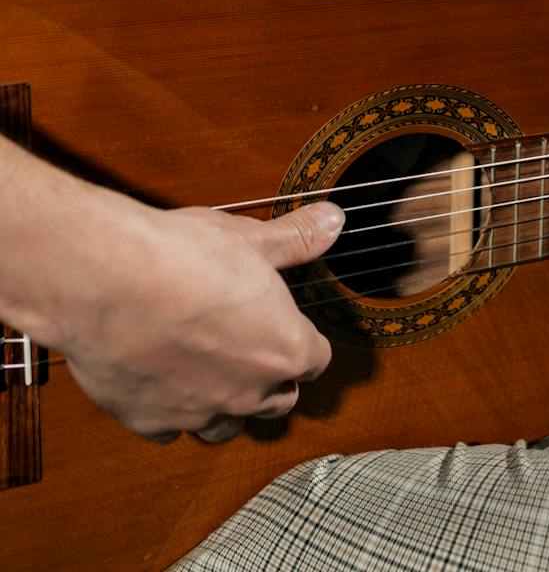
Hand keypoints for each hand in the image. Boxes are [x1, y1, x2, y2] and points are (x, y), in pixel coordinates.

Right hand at [58, 195, 344, 443]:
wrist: (111, 282)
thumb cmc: (184, 257)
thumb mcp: (252, 238)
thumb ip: (296, 238)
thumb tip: (334, 221)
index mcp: (283, 349)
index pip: (315, 359)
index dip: (304, 340)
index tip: (289, 324)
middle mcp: (248, 393)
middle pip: (279, 401)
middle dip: (273, 379)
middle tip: (255, 347)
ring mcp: (198, 413)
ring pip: (226, 428)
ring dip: (227, 406)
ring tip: (215, 374)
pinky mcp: (149, 420)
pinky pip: (171, 431)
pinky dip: (171, 413)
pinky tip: (164, 384)